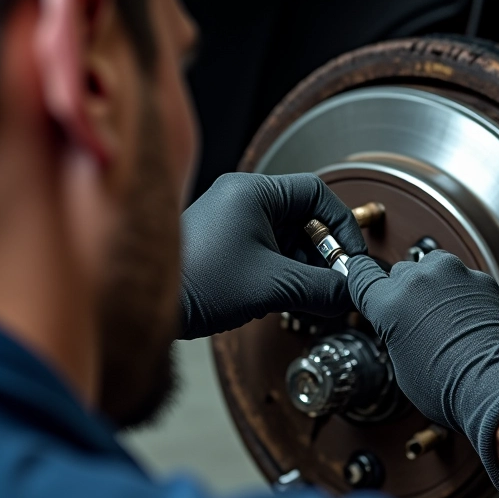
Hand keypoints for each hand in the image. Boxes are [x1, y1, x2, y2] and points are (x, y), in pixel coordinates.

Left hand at [180, 173, 366, 338]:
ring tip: (311, 294)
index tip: (351, 255)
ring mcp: (232, 221)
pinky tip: (289, 295)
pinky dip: (285, 272)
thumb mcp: (273, 286)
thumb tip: (349, 293)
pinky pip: (269, 250)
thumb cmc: (196, 285)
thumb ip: (320, 289)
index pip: (317, 193)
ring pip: (288, 237)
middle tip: (334, 280)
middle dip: (323, 253)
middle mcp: (241, 199)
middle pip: (304, 218)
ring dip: (305, 266)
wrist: (148, 305)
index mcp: (252, 192)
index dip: (341, 225)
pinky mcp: (226, 244)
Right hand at [347, 251, 498, 497]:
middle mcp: (417, 281)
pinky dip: (462, 292)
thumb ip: (394, 329)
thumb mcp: (400, 361)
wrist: (491, 385)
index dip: (362, 276)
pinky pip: (463, 278)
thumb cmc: (446, 384)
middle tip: (416, 318)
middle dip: (404, 291)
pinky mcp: (480, 279)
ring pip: (432, 267)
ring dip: (434, 285)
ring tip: (443, 315)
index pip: (361, 274)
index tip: (364, 276)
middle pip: (400, 272)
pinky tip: (465, 317)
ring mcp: (451, 275)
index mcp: (388, 302)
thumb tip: (401, 322)